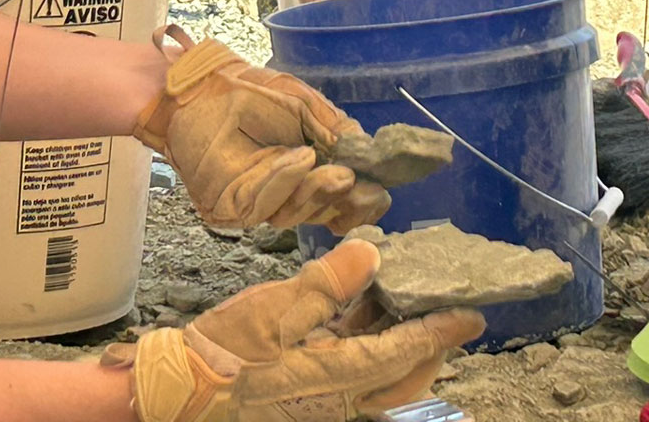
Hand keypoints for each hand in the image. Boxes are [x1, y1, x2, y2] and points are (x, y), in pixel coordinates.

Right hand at [106, 239, 484, 421]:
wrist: (176, 392)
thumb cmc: (222, 355)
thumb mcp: (272, 311)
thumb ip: (325, 284)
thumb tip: (372, 254)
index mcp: (337, 378)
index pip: (404, 354)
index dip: (441, 332)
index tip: (472, 316)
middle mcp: (337, 395)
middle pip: (402, 377)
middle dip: (431, 348)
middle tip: (452, 316)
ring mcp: (320, 394)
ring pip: (378, 372)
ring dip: (397, 338)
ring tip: (410, 299)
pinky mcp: (302, 385)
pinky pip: (348, 363)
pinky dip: (364, 336)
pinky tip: (362, 303)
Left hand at [136, 26, 389, 231]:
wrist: (200, 88)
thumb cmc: (252, 92)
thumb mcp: (306, 107)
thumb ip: (336, 131)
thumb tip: (372, 154)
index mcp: (311, 171)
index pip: (343, 200)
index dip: (362, 202)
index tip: (379, 192)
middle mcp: (287, 193)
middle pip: (323, 214)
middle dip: (342, 200)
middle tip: (355, 181)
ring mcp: (258, 203)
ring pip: (295, 215)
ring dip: (315, 191)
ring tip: (328, 167)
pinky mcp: (229, 208)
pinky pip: (262, 205)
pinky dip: (284, 182)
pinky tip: (297, 161)